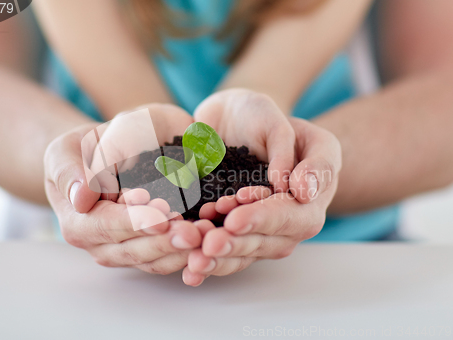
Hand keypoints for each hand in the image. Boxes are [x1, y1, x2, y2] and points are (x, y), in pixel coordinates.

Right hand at [44, 104, 202, 274]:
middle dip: (165, 241)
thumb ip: (71, 169)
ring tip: (205, 235)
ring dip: (181, 251)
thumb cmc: (91, 146)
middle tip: (193, 232)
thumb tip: (80, 198)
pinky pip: (169, 258)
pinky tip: (208, 239)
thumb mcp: (70, 147)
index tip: (161, 214)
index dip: (134, 222)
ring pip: (154, 260)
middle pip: (133, 250)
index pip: (106, 225)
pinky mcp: (150, 249)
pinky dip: (189, 252)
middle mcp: (98, 242)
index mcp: (76, 220)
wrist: (112, 150)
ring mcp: (125, 249)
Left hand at [182, 90, 341, 285]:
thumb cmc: (268, 122)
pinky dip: (207, 261)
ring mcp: (257, 232)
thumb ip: (312, 160)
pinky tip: (189, 273)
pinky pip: (224, 252)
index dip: (262, 219)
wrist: (235, 122)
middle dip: (234, 244)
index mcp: (308, 203)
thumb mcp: (303, 133)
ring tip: (194, 259)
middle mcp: (285, 225)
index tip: (234, 218)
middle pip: (263, 243)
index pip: (289, 217)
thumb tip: (302, 190)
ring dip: (217, 259)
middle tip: (207, 243)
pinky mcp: (233, 232)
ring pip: (241, 253)